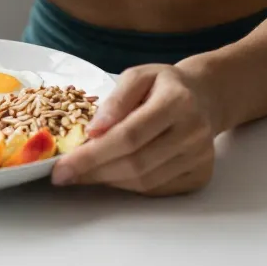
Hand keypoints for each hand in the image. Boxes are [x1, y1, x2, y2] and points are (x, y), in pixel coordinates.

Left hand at [51, 63, 216, 195]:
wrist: (205, 97)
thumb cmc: (165, 85)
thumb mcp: (138, 76)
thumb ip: (116, 101)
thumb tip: (93, 131)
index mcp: (177, 102)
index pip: (129, 136)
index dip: (93, 155)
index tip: (62, 167)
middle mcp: (193, 133)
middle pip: (136, 163)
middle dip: (94, 172)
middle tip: (65, 175)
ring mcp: (200, 158)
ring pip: (145, 182)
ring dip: (109, 181)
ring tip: (85, 173)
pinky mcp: (200, 175)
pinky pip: (157, 189)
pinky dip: (129, 186)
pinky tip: (113, 174)